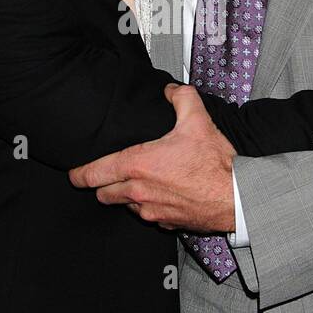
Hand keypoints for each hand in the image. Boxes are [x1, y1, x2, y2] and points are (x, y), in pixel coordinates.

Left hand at [68, 83, 236, 230]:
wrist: (237, 198)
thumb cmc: (216, 165)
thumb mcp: (198, 120)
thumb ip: (180, 98)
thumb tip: (171, 90)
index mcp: (138, 166)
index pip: (93, 173)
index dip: (79, 174)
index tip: (75, 173)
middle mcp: (138, 192)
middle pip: (104, 193)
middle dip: (104, 184)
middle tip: (110, 174)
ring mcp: (151, 211)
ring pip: (125, 206)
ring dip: (127, 195)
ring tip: (141, 181)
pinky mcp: (166, 223)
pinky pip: (148, 215)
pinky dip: (150, 206)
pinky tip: (164, 193)